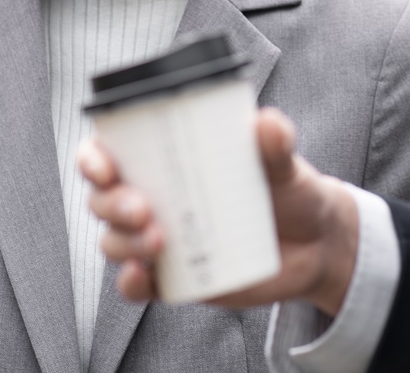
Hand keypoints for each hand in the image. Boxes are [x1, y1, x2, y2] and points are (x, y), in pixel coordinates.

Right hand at [81, 107, 360, 315]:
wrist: (315, 245)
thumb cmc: (289, 191)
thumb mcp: (283, 164)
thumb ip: (275, 143)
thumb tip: (268, 124)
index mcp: (167, 157)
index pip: (109, 151)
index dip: (93, 158)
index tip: (105, 166)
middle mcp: (154, 196)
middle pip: (103, 199)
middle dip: (111, 204)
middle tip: (143, 209)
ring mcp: (160, 238)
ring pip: (114, 241)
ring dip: (122, 243)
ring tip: (159, 241)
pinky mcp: (172, 278)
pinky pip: (136, 285)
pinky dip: (130, 283)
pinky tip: (142, 276)